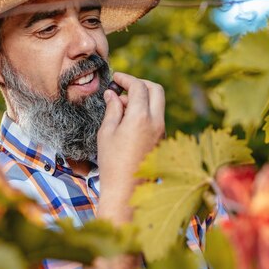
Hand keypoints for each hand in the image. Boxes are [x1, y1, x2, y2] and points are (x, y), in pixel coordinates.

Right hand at [97, 72, 164, 222]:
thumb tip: (112, 94)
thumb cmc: (112, 162)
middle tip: (124, 86)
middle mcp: (156, 122)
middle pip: (156, 89)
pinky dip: (145, 111)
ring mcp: (162, 131)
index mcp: (141, 117)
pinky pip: (157, 116)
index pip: (139, 86)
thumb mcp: (107, 132)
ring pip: (158, 103)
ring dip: (143, 98)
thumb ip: (112, 109)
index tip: (115, 78)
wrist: (126, 190)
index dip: (126, 78)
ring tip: (122, 106)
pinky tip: (128, 119)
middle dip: (140, 83)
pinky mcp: (161, 139)